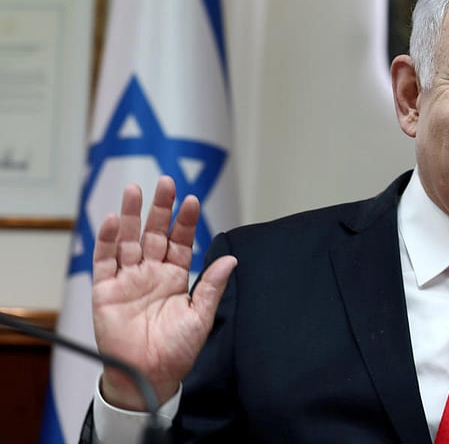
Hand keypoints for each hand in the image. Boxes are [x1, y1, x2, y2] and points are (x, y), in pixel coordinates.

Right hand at [92, 176, 236, 409]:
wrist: (149, 377)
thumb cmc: (177, 350)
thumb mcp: (201, 316)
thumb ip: (211, 285)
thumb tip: (231, 259)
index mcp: (175, 276)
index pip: (180, 241)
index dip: (184, 221)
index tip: (191, 200)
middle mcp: (151, 273)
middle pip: (155, 233)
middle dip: (160, 208)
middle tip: (166, 182)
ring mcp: (128, 280)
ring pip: (128, 240)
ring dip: (130, 216)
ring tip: (134, 190)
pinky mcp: (105, 291)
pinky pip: (105, 261)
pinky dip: (107, 241)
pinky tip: (111, 221)